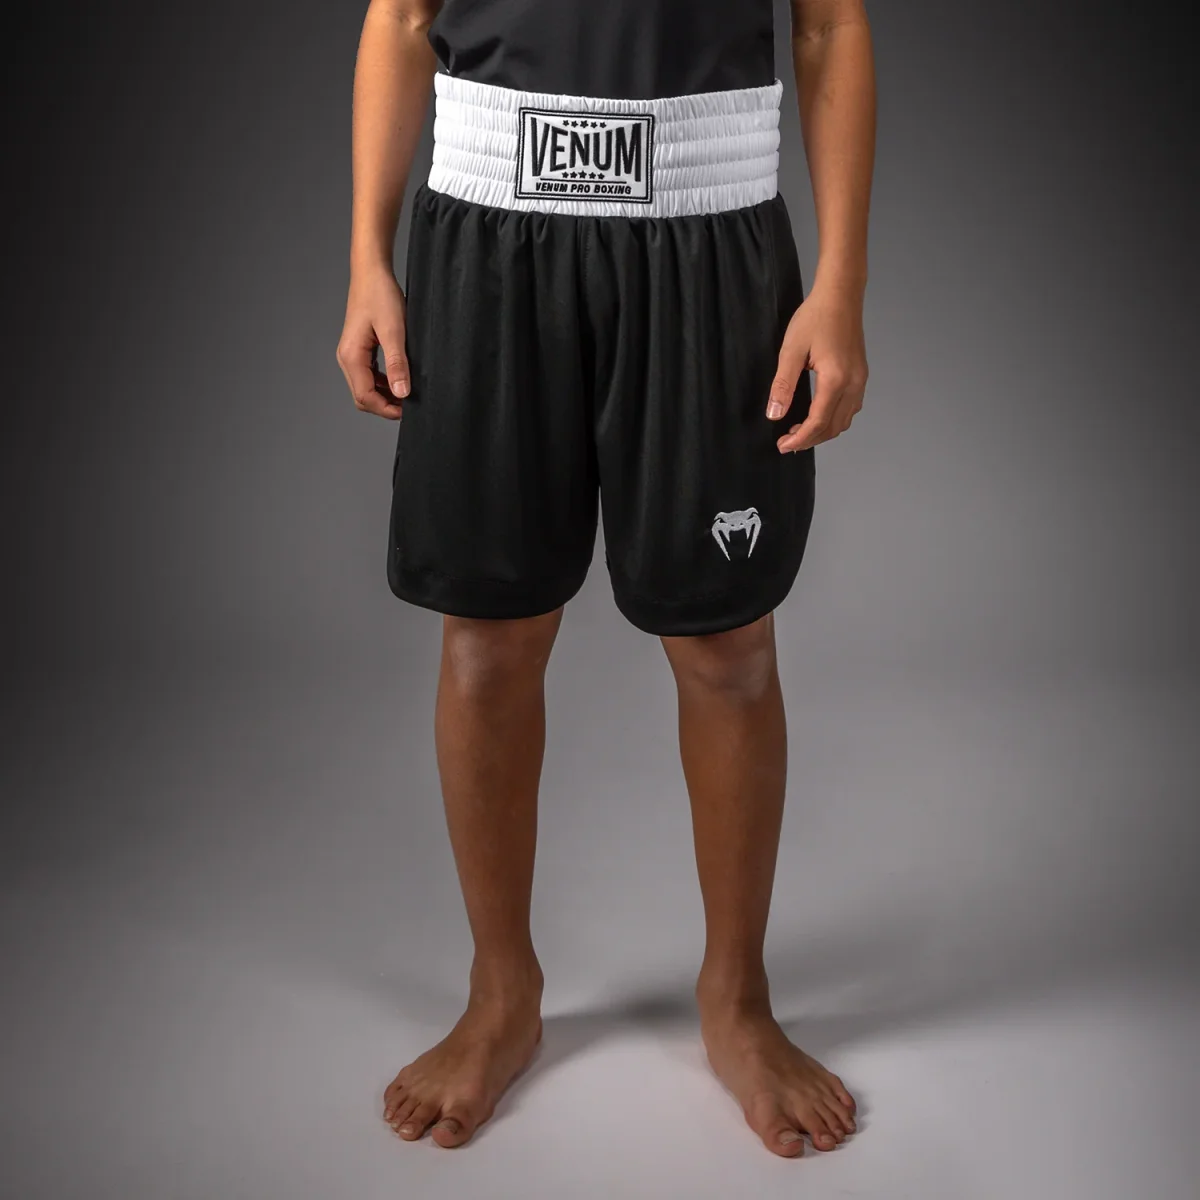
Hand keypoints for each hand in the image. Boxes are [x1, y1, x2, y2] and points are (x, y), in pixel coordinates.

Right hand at [336, 264, 409, 419]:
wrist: (372, 273)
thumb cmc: (380, 295)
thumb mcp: (394, 331)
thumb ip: (397, 363)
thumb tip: (401, 393)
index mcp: (351, 356)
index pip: (364, 397)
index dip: (386, 409)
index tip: (408, 410)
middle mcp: (347, 359)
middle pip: (363, 397)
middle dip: (385, 406)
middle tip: (410, 406)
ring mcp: (352, 355)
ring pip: (366, 388)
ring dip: (385, 396)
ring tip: (408, 394)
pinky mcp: (360, 350)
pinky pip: (369, 376)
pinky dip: (384, 384)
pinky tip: (400, 380)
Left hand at [766, 282, 867, 451]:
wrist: (840, 295)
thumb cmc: (815, 317)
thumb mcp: (791, 351)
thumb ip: (782, 385)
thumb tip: (774, 414)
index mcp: (836, 379)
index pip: (818, 422)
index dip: (799, 439)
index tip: (782, 446)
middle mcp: (853, 383)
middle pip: (833, 427)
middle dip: (810, 440)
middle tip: (787, 442)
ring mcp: (860, 380)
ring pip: (844, 421)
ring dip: (823, 431)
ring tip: (799, 432)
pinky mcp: (860, 375)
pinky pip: (850, 408)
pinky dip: (834, 419)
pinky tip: (818, 415)